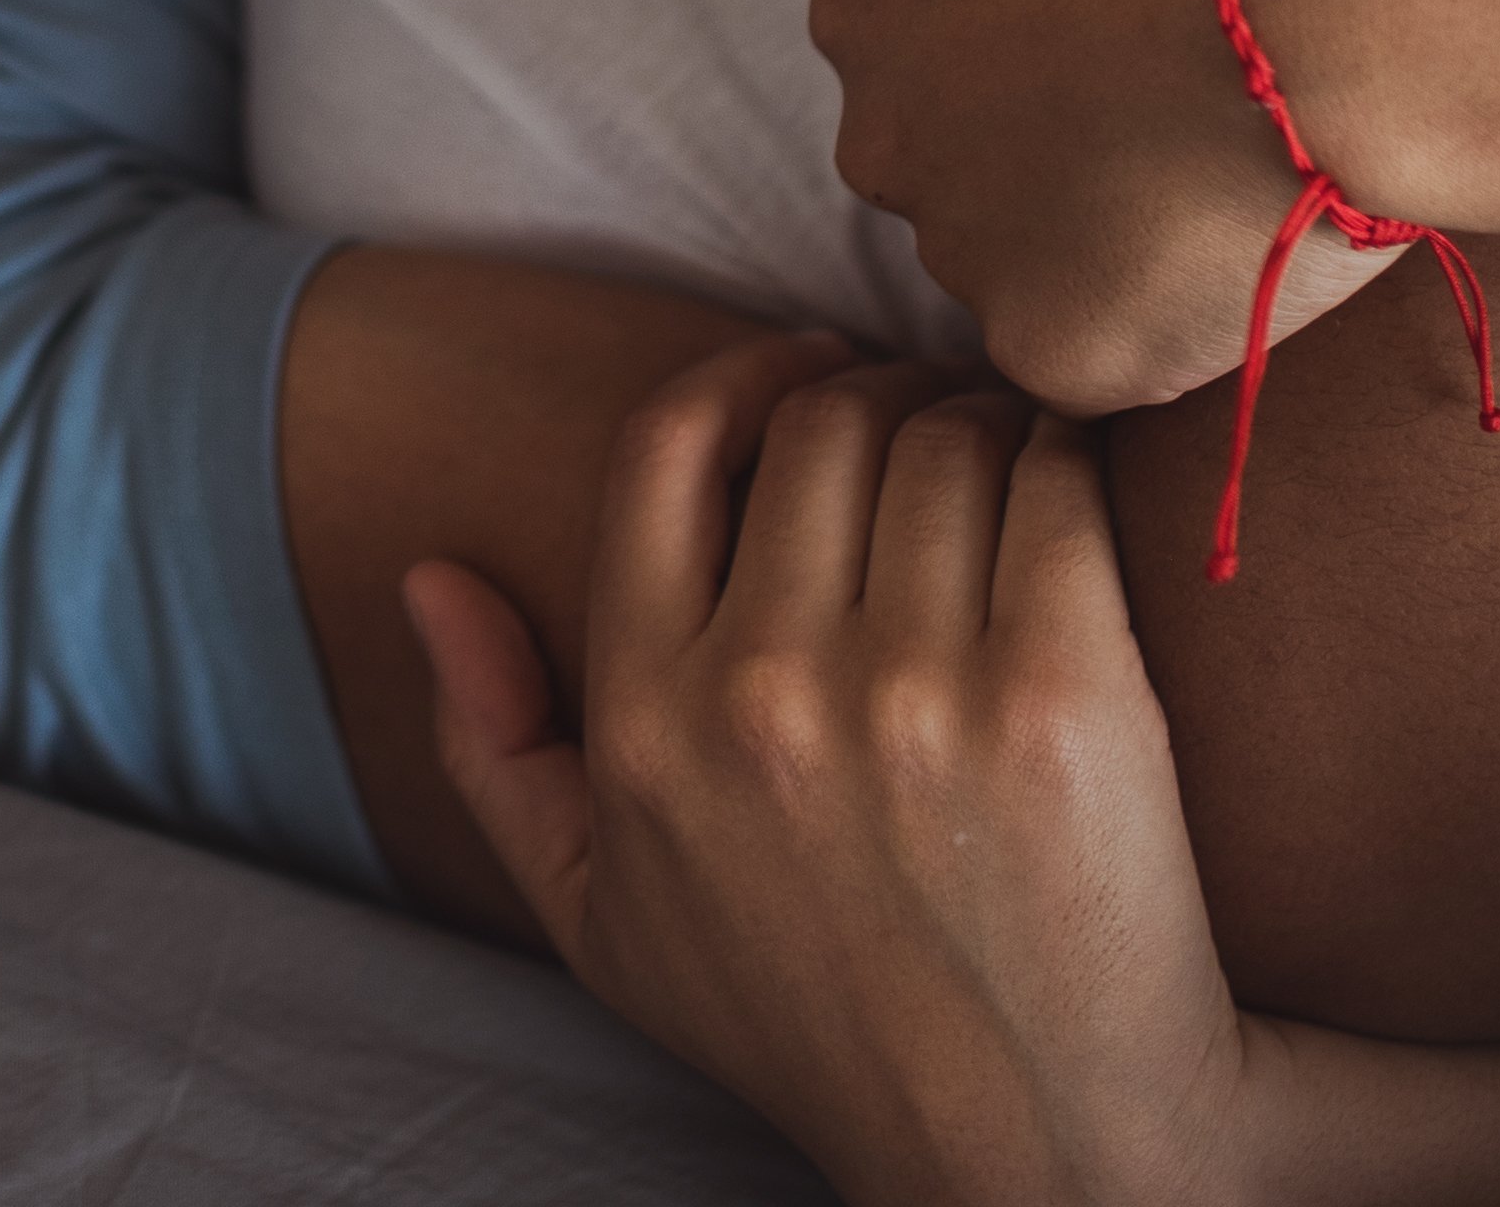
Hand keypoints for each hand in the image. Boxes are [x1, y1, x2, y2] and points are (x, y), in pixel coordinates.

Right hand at [416, 359, 1256, 1206]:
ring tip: (1006, 460)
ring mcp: (919, 691)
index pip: (671, 449)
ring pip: (943, 439)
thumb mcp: (601, 914)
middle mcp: (766, 693)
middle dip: (880, 396)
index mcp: (647, 725)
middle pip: (824, 423)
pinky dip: (1066, 459)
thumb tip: (429, 577)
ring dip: (979, 421)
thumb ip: (489, 745)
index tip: (809, 370)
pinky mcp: (1066, 694)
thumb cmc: (815, 1022)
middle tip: (929, 423)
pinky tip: (1071, 493)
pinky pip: (1056, 486)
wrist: (1039, 1143)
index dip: (746, 376)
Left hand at [815, 0, 1499, 416]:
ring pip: (1030, 272)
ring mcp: (961, 255)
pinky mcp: (1057, 350)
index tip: (1134, 38)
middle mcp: (878, 136)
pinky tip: (1252, 251)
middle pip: (955, 171)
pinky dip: (1174, 323)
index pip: (923, 51)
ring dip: (1113, 242)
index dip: (1037, 50)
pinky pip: (1108, 357)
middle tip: (1189, 120)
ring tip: (1238, 180)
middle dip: (1050, 155)